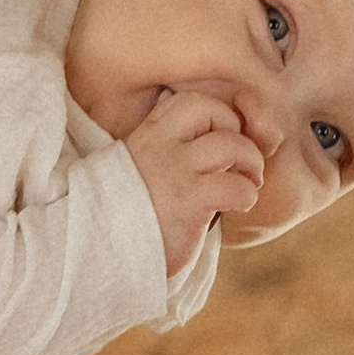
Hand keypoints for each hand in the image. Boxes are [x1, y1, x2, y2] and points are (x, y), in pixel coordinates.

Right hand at [125, 89, 263, 273]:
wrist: (102, 251)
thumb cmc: (126, 217)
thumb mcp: (136, 171)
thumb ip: (165, 153)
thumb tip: (208, 144)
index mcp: (148, 136)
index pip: (191, 103)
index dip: (216, 116)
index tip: (221, 139)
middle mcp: (161, 146)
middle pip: (216, 114)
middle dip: (239, 137)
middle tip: (242, 162)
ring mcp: (176, 172)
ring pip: (233, 147)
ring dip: (252, 165)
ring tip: (248, 183)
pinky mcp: (190, 202)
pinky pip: (237, 187)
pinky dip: (246, 195)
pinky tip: (239, 205)